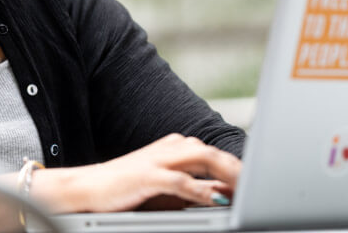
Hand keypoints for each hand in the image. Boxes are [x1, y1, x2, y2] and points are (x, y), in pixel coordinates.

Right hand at [32, 134, 241, 212]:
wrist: (86, 188)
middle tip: (260, 183)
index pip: (213, 153)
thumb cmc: (126, 190)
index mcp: (174, 147)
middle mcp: (169, 148)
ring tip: (245, 187)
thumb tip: (226, 193)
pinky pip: (180, 180)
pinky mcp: (147, 175)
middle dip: (237, 167)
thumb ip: (195, 189)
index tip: (258, 179)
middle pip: (211, 151)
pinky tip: (217, 199)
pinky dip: (201, 190)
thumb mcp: (166, 190)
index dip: (236, 166)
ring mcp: (157, 159)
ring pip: (201, 157)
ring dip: (226, 172)